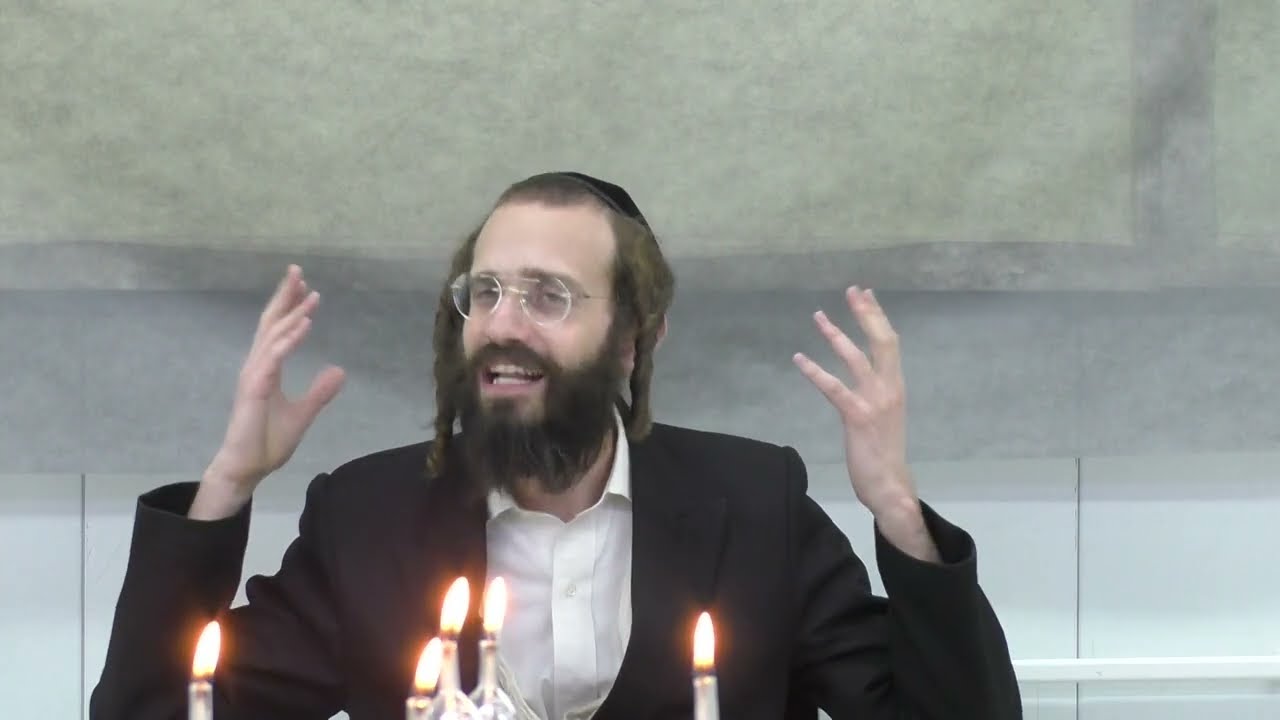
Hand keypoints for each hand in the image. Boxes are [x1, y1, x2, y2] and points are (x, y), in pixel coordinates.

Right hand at [191, 265, 345, 518]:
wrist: (247, 468)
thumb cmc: (267, 442)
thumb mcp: (304, 413)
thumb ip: (320, 392)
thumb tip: (339, 370)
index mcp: (266, 369)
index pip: (277, 330)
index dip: (290, 307)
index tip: (305, 286)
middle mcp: (257, 366)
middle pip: (271, 323)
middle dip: (284, 296)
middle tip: (297, 270)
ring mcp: (254, 376)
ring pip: (273, 336)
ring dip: (292, 314)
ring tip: (310, 294)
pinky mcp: (255, 389)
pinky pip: (274, 358)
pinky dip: (289, 340)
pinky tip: (305, 325)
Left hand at [793, 287, 937, 559]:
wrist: (891, 487)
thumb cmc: (885, 453)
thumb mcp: (886, 415)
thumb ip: (879, 392)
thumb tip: (871, 375)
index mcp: (896, 386)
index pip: (890, 343)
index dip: (877, 317)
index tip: (867, 295)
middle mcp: (890, 389)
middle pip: (882, 341)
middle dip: (866, 313)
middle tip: (852, 289)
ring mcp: (875, 402)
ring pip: (856, 358)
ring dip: (836, 335)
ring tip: (818, 316)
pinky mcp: (857, 417)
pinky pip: (834, 388)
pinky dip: (815, 371)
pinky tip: (799, 358)